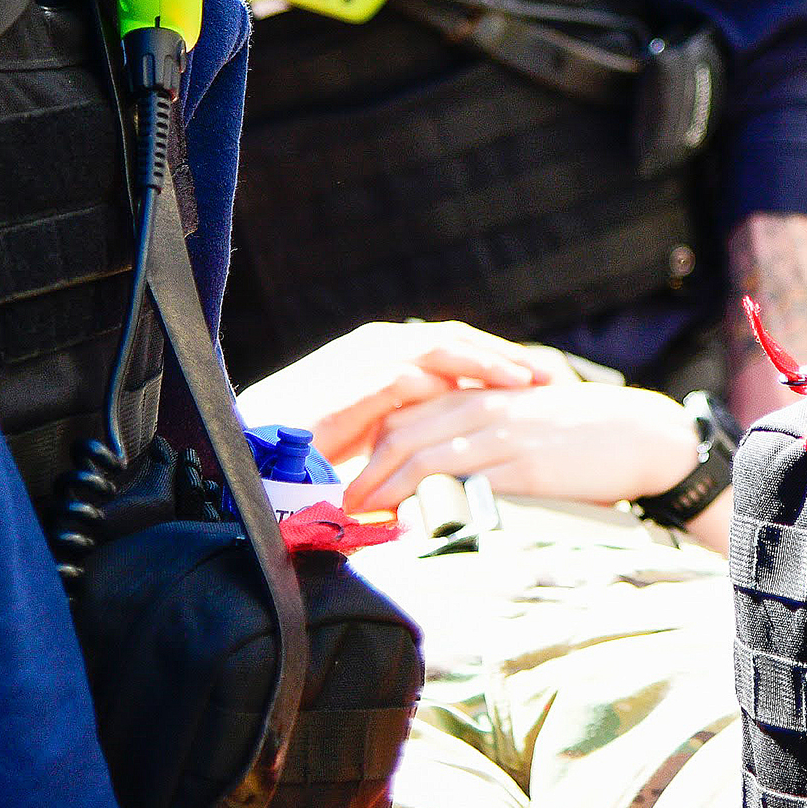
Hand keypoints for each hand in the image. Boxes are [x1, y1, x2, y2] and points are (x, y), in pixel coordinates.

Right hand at [237, 320, 559, 463]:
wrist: (251, 466)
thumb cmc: (307, 463)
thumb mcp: (375, 447)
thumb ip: (410, 437)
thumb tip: (456, 456)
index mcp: (382, 362)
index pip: (452, 353)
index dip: (497, 365)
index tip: (541, 384)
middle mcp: (376, 351)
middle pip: (457, 341)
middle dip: (507, 358)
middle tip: (555, 377)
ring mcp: (365, 360)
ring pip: (444, 346)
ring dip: (494, 361)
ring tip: (535, 380)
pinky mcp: (356, 378)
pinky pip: (420, 368)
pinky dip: (464, 374)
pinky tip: (497, 390)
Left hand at [329, 378, 704, 515]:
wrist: (643, 434)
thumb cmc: (583, 433)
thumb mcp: (526, 417)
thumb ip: (485, 429)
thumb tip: (444, 463)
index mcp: (483, 395)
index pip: (408, 415)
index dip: (372, 448)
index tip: (350, 478)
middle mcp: (486, 410)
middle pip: (404, 436)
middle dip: (366, 472)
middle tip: (341, 506)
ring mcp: (504, 438)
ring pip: (424, 460)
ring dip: (385, 492)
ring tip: (362, 520)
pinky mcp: (525, 469)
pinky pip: (466, 486)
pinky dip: (431, 506)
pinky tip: (412, 525)